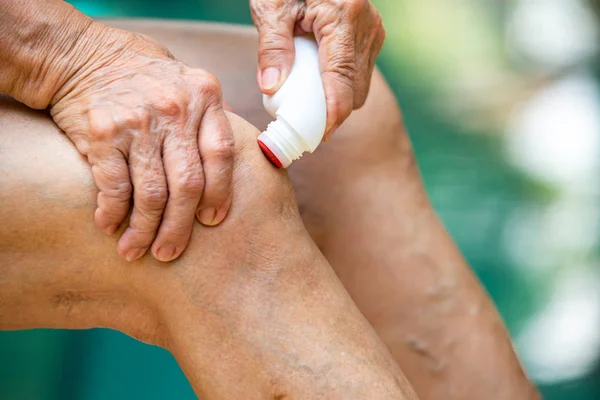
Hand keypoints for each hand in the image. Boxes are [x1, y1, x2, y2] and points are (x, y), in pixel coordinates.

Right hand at [50, 24, 233, 261]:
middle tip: (170, 251)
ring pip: (152, 193)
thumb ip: (209, 118)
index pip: (221, 155)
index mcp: (204, 96)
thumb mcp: (187, 82)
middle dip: (179, 227)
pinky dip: (112, 213)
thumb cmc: (143, 75)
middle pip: (188, 184)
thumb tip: (232, 162)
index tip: (211, 221)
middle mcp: (175, 109)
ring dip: (144, 230)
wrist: (82, 56)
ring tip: (136, 250)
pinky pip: (114, 187)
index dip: (219, 195)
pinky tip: (110, 226)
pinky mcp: (103, 133)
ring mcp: (139, 121)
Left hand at [250, 0, 385, 137]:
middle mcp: (367, 25)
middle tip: (301, 124)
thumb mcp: (271, 6)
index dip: (332, 115)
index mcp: (343, 15)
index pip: (342, 81)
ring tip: (306, 103)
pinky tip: (318, 84)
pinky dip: (340, 85)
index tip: (316, 137)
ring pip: (360, 85)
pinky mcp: (372, 35)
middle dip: (331, 112)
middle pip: (355, 90)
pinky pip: (359, 73)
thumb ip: (272, 48)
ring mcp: (373, 30)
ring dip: (336, 99)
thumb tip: (272, 89)